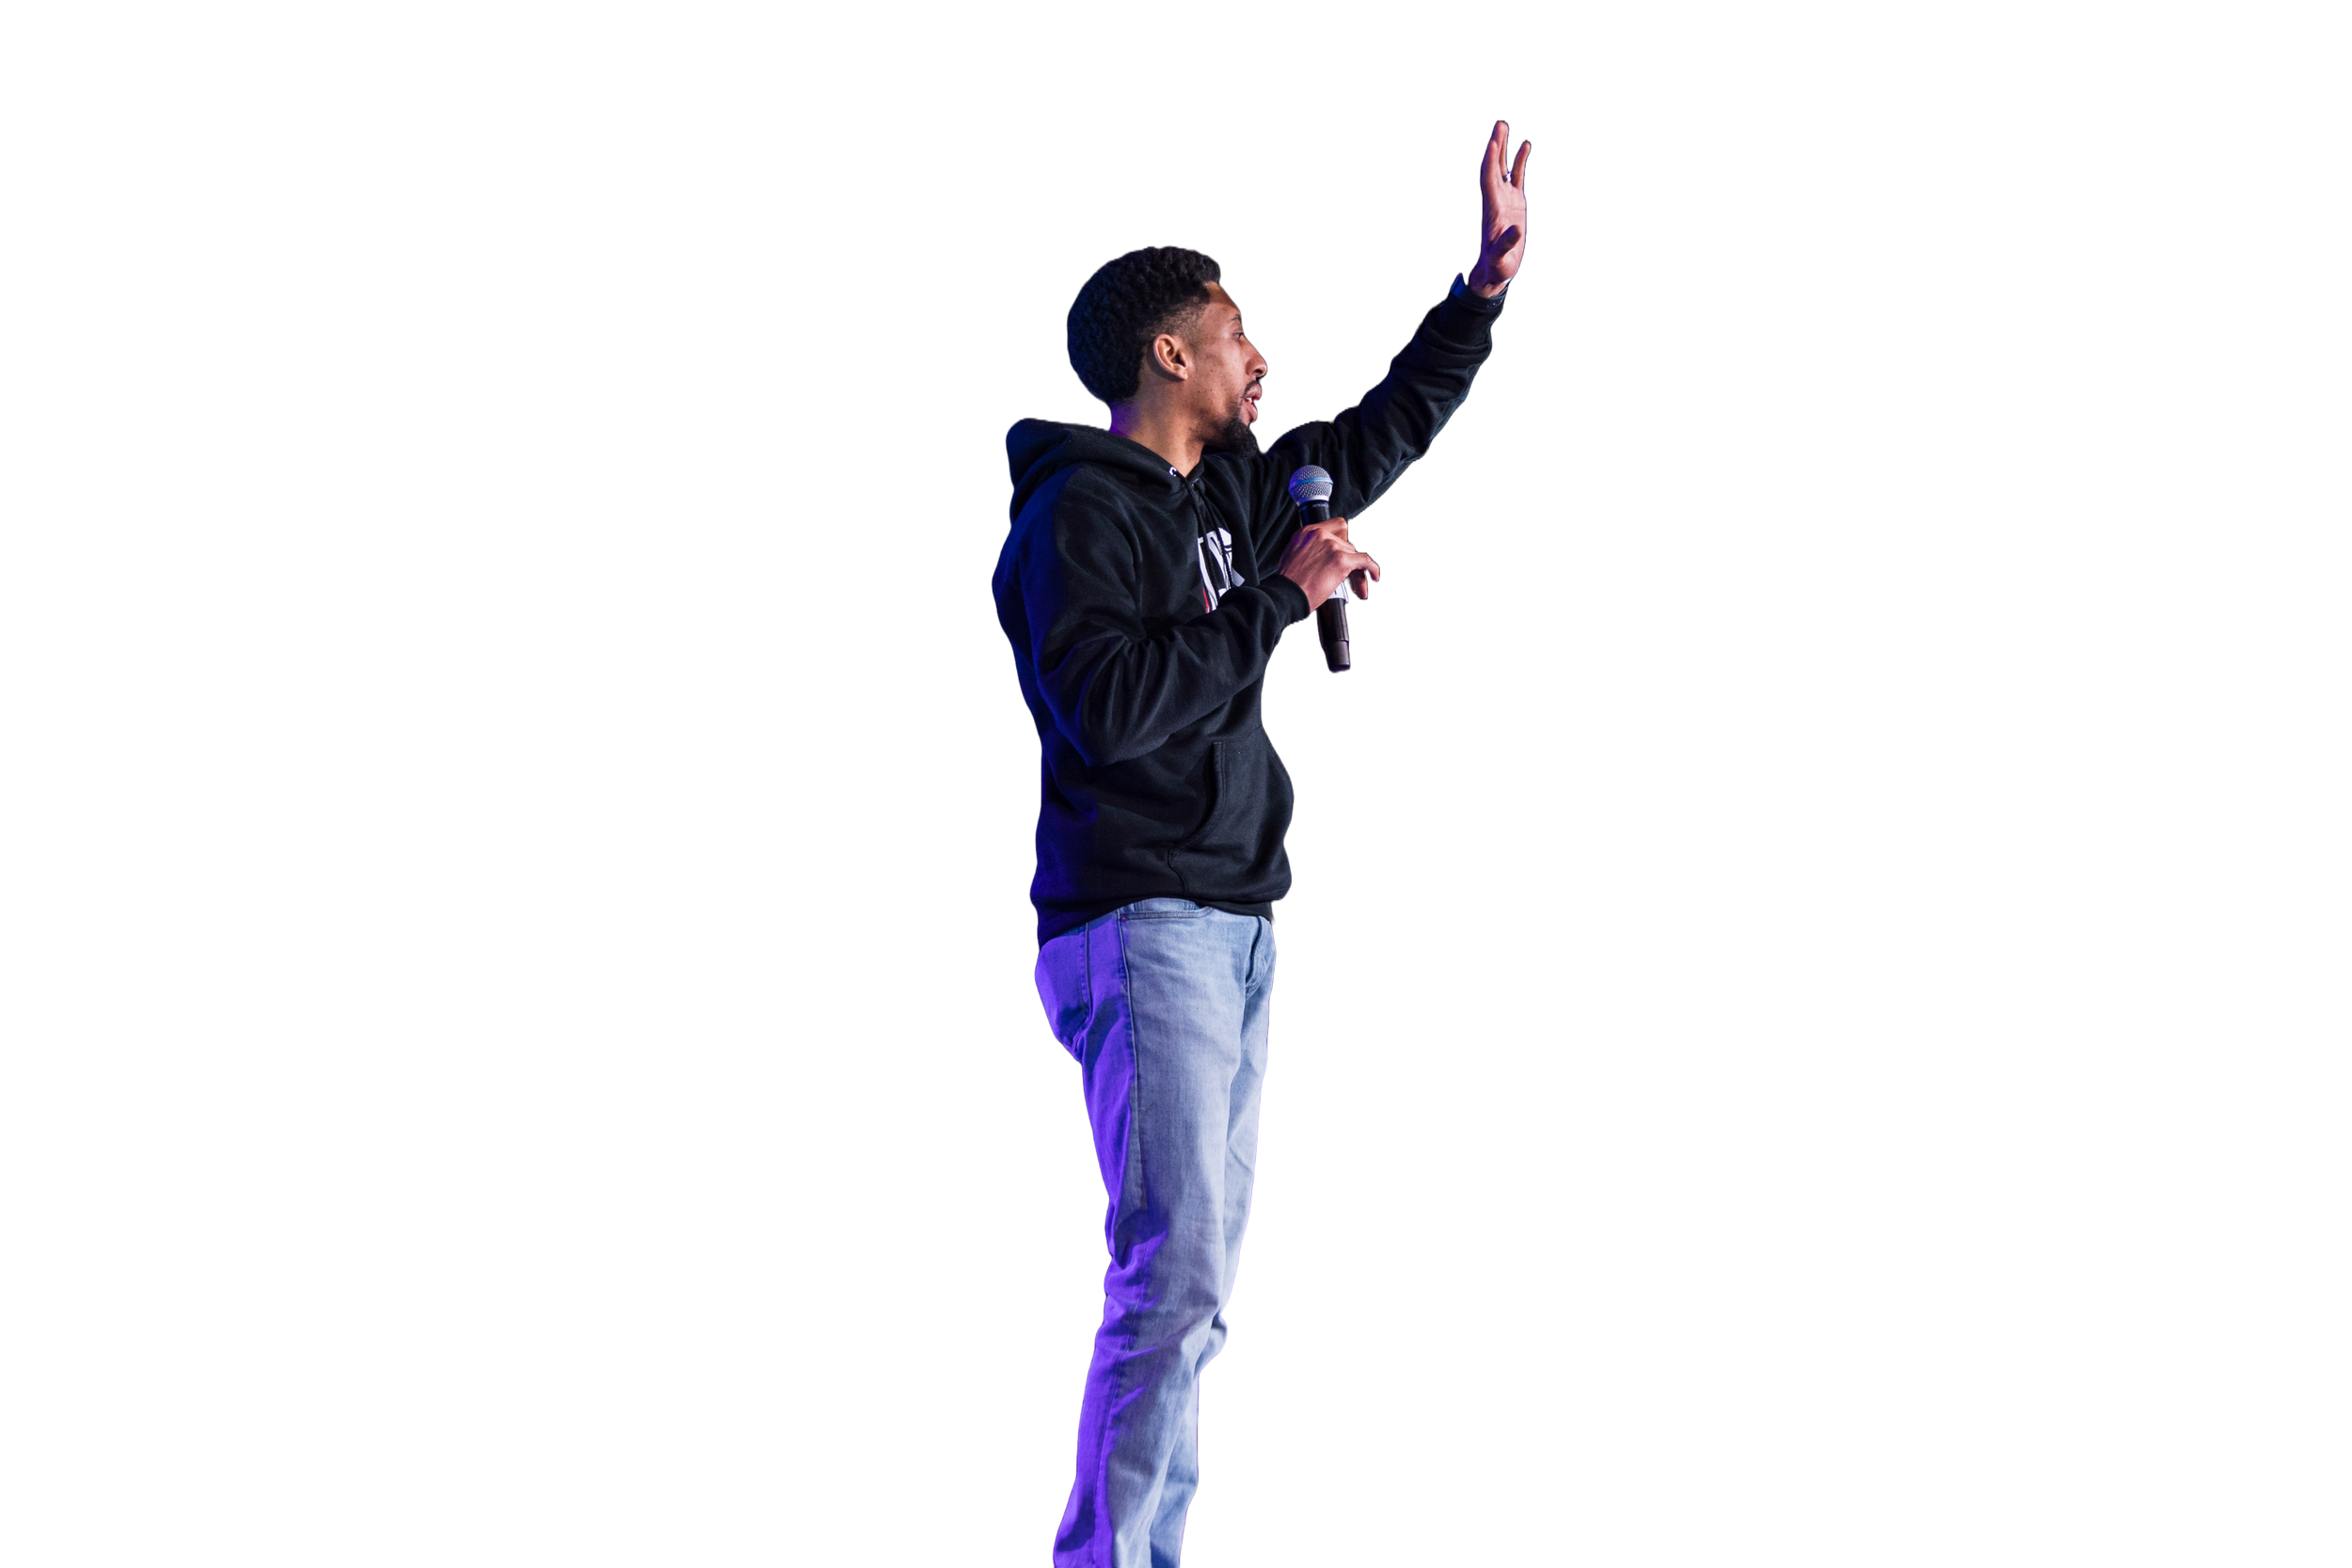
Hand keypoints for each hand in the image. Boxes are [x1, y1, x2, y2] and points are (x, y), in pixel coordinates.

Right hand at [1275, 517, 1379, 606]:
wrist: (1286, 593)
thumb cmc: (1288, 582)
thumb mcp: (1294, 555)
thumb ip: (1310, 549)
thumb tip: (1325, 556)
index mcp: (1307, 532)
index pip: (1336, 526)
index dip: (1343, 540)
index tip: (1345, 550)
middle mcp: (1320, 534)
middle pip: (1346, 544)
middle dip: (1349, 561)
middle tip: (1349, 577)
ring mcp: (1332, 546)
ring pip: (1354, 555)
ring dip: (1356, 572)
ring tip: (1356, 588)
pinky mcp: (1342, 560)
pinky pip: (1365, 561)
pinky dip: (1372, 569)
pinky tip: (1374, 576)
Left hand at [1468, 120, 1529, 295]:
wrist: (1496, 270)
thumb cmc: (1496, 266)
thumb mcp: (1500, 259)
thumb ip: (1506, 245)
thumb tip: (1517, 230)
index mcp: (1492, 210)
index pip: (1489, 181)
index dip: (1490, 162)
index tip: (1492, 144)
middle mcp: (1496, 200)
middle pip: (1493, 168)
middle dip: (1495, 147)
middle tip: (1499, 125)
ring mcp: (1505, 200)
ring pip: (1503, 168)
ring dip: (1503, 148)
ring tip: (1504, 126)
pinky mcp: (1515, 203)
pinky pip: (1517, 177)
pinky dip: (1520, 162)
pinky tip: (1525, 146)